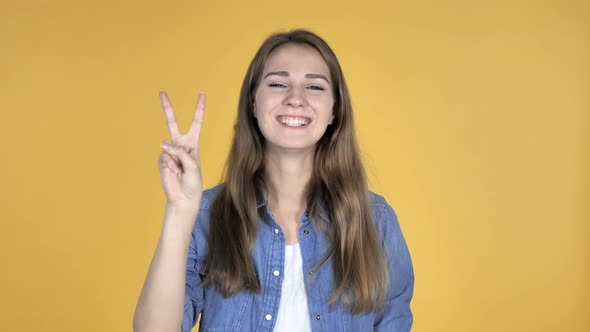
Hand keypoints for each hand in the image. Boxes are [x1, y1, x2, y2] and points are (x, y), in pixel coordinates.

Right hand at [158, 91, 204, 209]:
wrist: (184, 197)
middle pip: (173, 123)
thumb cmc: (193, 182)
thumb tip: (162, 144)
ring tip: (180, 170)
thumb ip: (180, 152)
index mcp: (193, 143)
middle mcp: (181, 145)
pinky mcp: (162, 160)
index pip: (196, 122)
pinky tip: (173, 172)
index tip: (202, 94)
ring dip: (175, 158)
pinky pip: (164, 157)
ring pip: (168, 145)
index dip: (199, 108)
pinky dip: (169, 164)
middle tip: (161, 92)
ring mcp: (170, 152)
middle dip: (167, 108)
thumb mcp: (193, 165)